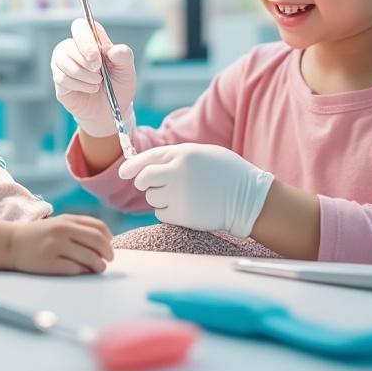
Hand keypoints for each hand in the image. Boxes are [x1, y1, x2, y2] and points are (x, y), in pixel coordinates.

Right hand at [9, 215, 113, 274]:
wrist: (12, 243)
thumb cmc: (41, 235)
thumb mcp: (59, 223)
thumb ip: (81, 227)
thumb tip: (107, 241)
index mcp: (67, 220)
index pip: (98, 227)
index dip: (108, 238)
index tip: (110, 246)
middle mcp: (62, 231)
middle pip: (96, 241)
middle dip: (108, 253)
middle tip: (109, 260)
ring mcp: (54, 247)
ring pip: (88, 257)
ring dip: (98, 266)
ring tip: (99, 269)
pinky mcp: (48, 263)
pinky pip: (74, 269)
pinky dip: (83, 272)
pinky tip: (82, 272)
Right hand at [51, 18, 136, 137]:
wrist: (110, 110)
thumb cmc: (118, 85)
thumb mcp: (127, 71)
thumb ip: (124, 56)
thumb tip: (113, 50)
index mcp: (91, 40)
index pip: (81, 27)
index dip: (87, 39)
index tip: (99, 56)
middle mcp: (74, 48)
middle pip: (69, 45)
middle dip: (85, 60)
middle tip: (99, 73)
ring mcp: (63, 63)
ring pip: (63, 61)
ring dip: (83, 75)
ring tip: (97, 83)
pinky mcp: (58, 79)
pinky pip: (61, 78)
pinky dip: (79, 85)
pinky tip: (90, 89)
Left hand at [118, 143, 273, 237]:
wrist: (248, 199)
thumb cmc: (226, 173)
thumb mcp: (202, 154)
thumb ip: (176, 157)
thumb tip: (150, 165)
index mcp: (182, 155)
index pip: (147, 159)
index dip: (132, 166)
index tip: (123, 173)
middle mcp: (177, 174)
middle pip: (144, 180)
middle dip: (143, 183)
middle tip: (151, 185)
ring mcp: (179, 195)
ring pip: (152, 198)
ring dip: (160, 197)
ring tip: (183, 194)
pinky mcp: (182, 215)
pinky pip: (161, 214)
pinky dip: (168, 211)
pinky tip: (186, 206)